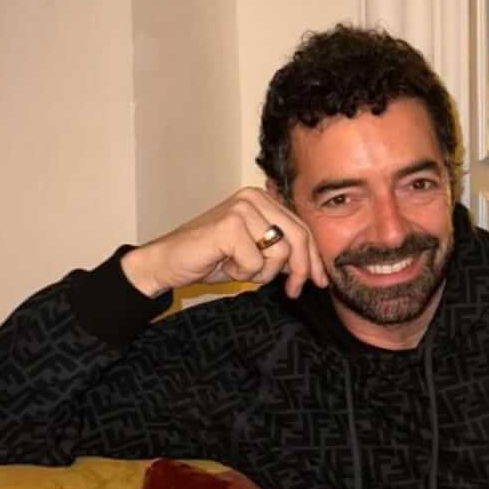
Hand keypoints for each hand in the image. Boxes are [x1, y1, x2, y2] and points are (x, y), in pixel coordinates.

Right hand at [121, 187, 327, 298]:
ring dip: (262, 273)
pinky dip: (243, 273)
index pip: (302, 228)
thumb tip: (313, 268)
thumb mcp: (255, 253)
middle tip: (293, 291)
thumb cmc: (210, 258)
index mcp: (262, 199)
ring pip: (279, 252)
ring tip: (239, 269)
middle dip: (301, 270)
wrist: (168, 262)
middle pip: (298, 237)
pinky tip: (225, 265)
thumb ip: (281, 251)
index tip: (320, 281)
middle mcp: (254, 197)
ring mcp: (242, 209)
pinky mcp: (230, 225)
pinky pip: (256, 262)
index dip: (313, 258)